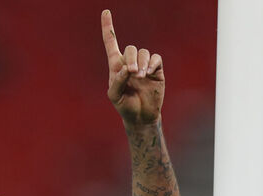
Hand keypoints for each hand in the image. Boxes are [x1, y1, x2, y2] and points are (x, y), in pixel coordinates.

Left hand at [102, 9, 164, 125]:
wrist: (141, 116)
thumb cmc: (125, 106)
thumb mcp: (115, 96)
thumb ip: (117, 81)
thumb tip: (127, 68)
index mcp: (116, 67)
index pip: (111, 44)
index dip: (108, 28)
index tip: (105, 12)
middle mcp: (130, 63)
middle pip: (131, 48)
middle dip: (131, 59)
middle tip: (132, 73)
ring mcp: (144, 66)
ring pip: (144, 52)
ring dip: (142, 63)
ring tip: (141, 77)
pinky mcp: (156, 70)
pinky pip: (156, 58)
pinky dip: (153, 63)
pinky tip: (150, 73)